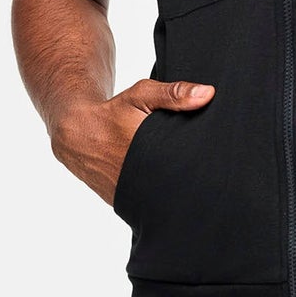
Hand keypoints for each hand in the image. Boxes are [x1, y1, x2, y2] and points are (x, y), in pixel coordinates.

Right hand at [50, 78, 214, 206]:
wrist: (77, 134)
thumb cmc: (113, 112)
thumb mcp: (141, 95)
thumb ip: (174, 94)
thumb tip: (209, 94)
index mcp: (148, 152)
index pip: (187, 165)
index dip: (203, 163)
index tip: (217, 159)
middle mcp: (139, 178)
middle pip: (179, 184)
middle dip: (193, 177)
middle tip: (210, 170)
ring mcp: (130, 194)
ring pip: (164, 196)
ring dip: (176, 189)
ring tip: (190, 178)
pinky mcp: (123, 202)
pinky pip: (149, 202)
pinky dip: (159, 195)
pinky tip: (169, 185)